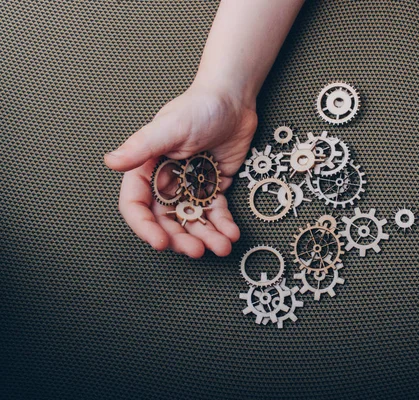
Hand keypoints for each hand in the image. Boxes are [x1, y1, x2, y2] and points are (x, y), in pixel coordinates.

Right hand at [104, 82, 257, 257]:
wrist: (234, 100)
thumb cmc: (199, 107)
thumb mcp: (169, 127)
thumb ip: (141, 147)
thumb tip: (111, 162)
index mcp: (147, 169)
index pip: (137, 205)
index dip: (145, 227)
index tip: (161, 242)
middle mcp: (165, 181)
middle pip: (167, 220)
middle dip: (181, 238)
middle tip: (197, 250)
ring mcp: (190, 187)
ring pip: (192, 221)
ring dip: (206, 237)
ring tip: (222, 246)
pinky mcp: (213, 187)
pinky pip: (215, 213)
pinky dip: (223, 225)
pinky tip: (232, 234)